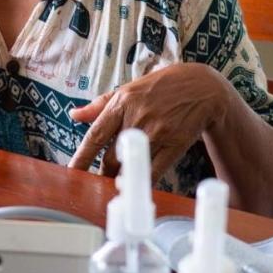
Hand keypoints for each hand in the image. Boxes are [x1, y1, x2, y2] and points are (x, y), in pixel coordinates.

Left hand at [68, 62, 234, 180]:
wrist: (201, 87)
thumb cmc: (160, 88)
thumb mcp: (128, 89)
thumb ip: (99, 105)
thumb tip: (74, 115)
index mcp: (121, 103)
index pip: (95, 135)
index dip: (81, 157)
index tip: (71, 172)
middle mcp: (137, 117)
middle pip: (111, 157)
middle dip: (102, 174)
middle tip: (97, 182)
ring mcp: (157, 131)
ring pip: (131, 166)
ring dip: (120, 180)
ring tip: (115, 185)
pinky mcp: (175, 143)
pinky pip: (154, 171)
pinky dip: (142, 181)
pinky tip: (136, 186)